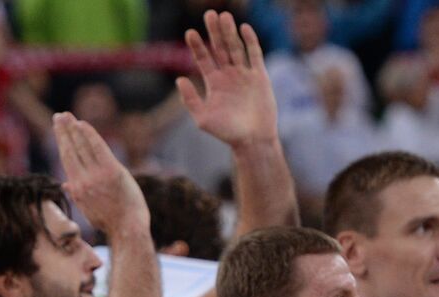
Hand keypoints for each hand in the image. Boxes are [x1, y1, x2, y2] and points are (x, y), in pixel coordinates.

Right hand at [53, 112, 148, 238]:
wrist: (127, 228)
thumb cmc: (110, 220)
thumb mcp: (89, 209)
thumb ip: (77, 193)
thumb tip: (66, 184)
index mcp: (76, 189)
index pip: (67, 159)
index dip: (62, 142)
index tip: (58, 129)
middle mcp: (82, 181)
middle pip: (70, 151)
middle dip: (63, 132)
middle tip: (59, 116)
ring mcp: (96, 176)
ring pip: (81, 148)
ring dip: (73, 129)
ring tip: (67, 116)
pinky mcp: (111, 172)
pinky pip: (98, 148)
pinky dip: (89, 135)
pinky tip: (82, 124)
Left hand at [177, 11, 277, 149]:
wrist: (251, 140)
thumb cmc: (226, 132)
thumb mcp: (202, 118)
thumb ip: (191, 99)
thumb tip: (179, 79)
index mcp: (214, 83)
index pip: (204, 59)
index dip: (197, 46)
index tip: (189, 32)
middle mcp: (228, 75)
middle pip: (220, 48)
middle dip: (214, 32)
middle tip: (209, 14)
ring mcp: (244, 74)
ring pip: (236, 48)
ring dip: (230, 32)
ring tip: (223, 16)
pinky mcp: (259, 76)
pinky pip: (254, 55)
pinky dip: (250, 42)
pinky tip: (244, 29)